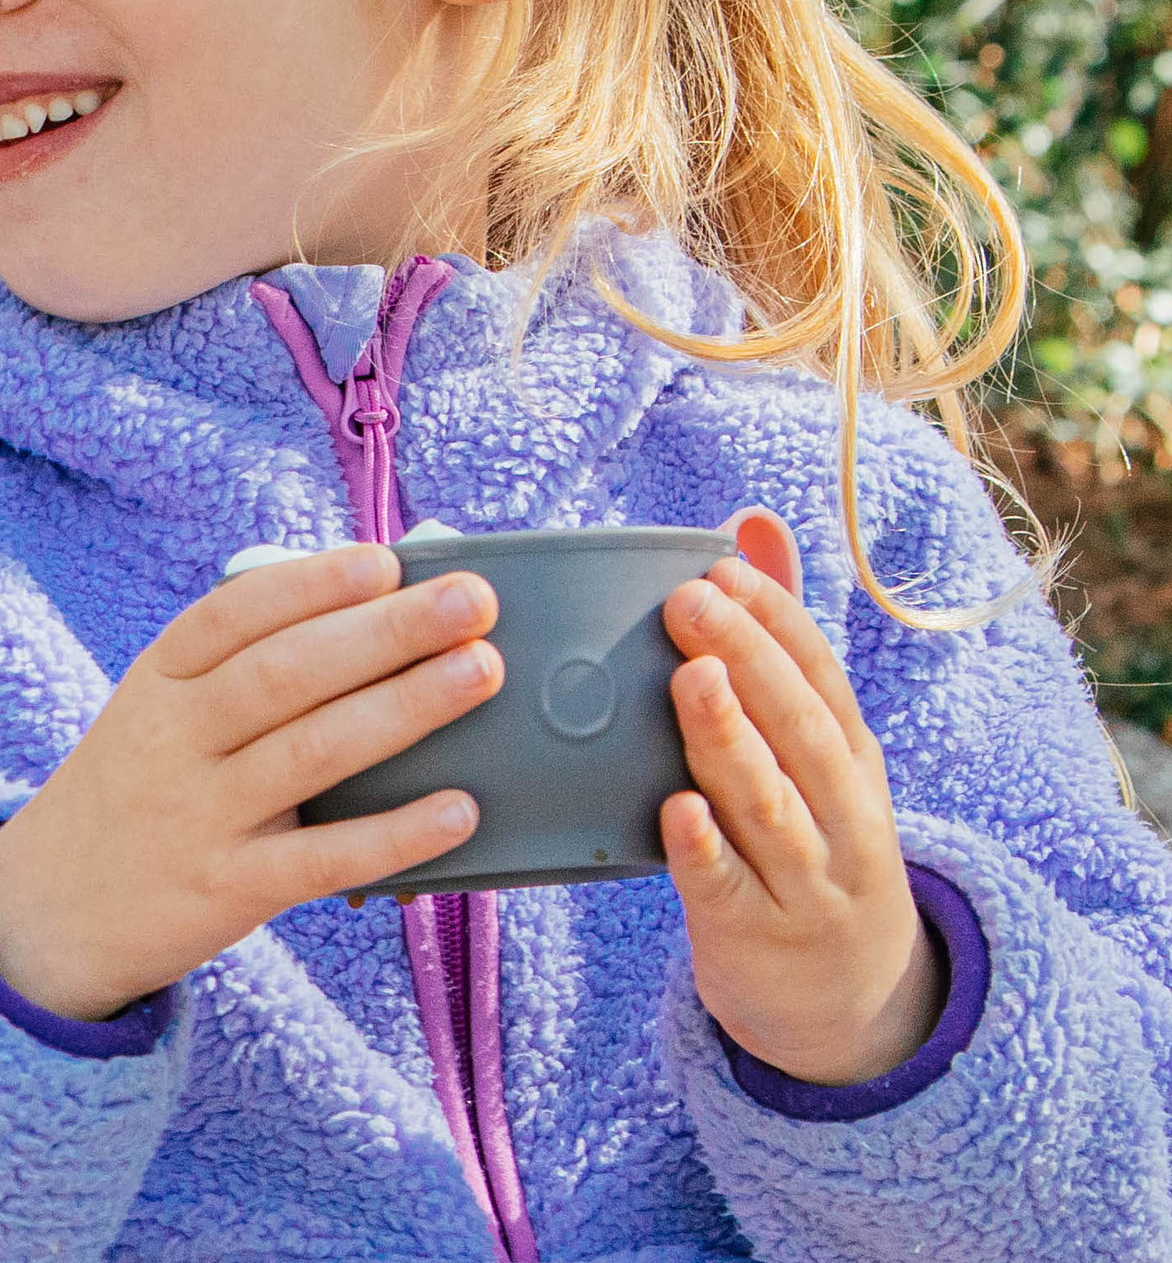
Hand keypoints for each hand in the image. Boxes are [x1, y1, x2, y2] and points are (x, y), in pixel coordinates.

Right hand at [0, 544, 505, 1019]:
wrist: (46, 911)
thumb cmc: (132, 793)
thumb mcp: (153, 716)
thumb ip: (237, 673)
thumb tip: (368, 621)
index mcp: (158, 682)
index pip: (233, 615)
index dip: (312, 584)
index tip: (385, 562)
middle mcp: (173, 739)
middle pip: (286, 673)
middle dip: (385, 631)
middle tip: (471, 601)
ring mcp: (198, 815)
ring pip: (311, 752)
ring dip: (404, 707)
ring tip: (478, 672)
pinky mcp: (227, 889)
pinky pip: (321, 860)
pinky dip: (393, 834)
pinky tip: (457, 809)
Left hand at [664, 510, 940, 1086]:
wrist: (848, 1001)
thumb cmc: (805, 844)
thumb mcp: (811, 756)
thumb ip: (777, 645)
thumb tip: (751, 523)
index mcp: (849, 760)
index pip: (821, 677)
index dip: (778, 620)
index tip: (723, 568)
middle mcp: (841, 813)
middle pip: (799, 728)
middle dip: (747, 660)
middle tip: (688, 601)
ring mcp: (805, 878)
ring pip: (768, 802)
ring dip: (728, 739)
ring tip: (688, 680)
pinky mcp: (756, 934)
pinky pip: (727, 887)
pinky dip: (703, 848)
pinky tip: (675, 811)